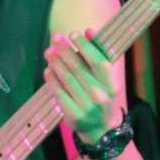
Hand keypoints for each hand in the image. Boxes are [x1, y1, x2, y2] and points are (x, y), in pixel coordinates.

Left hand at [43, 29, 121, 144]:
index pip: (98, 62)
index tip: (73, 33)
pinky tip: (48, 70)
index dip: (85, 46)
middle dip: (66, 51)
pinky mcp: (73, 115)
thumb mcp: (105, 79)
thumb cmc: (101, 97)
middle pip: (79, 68)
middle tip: (56, 38)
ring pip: (67, 79)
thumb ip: (98, 56)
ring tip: (49, 52)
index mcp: (111, 85)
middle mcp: (100, 96)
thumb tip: (89, 30)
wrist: (101, 130)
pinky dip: (52, 80)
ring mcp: (86, 107)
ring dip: (56, 62)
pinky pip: (59, 93)